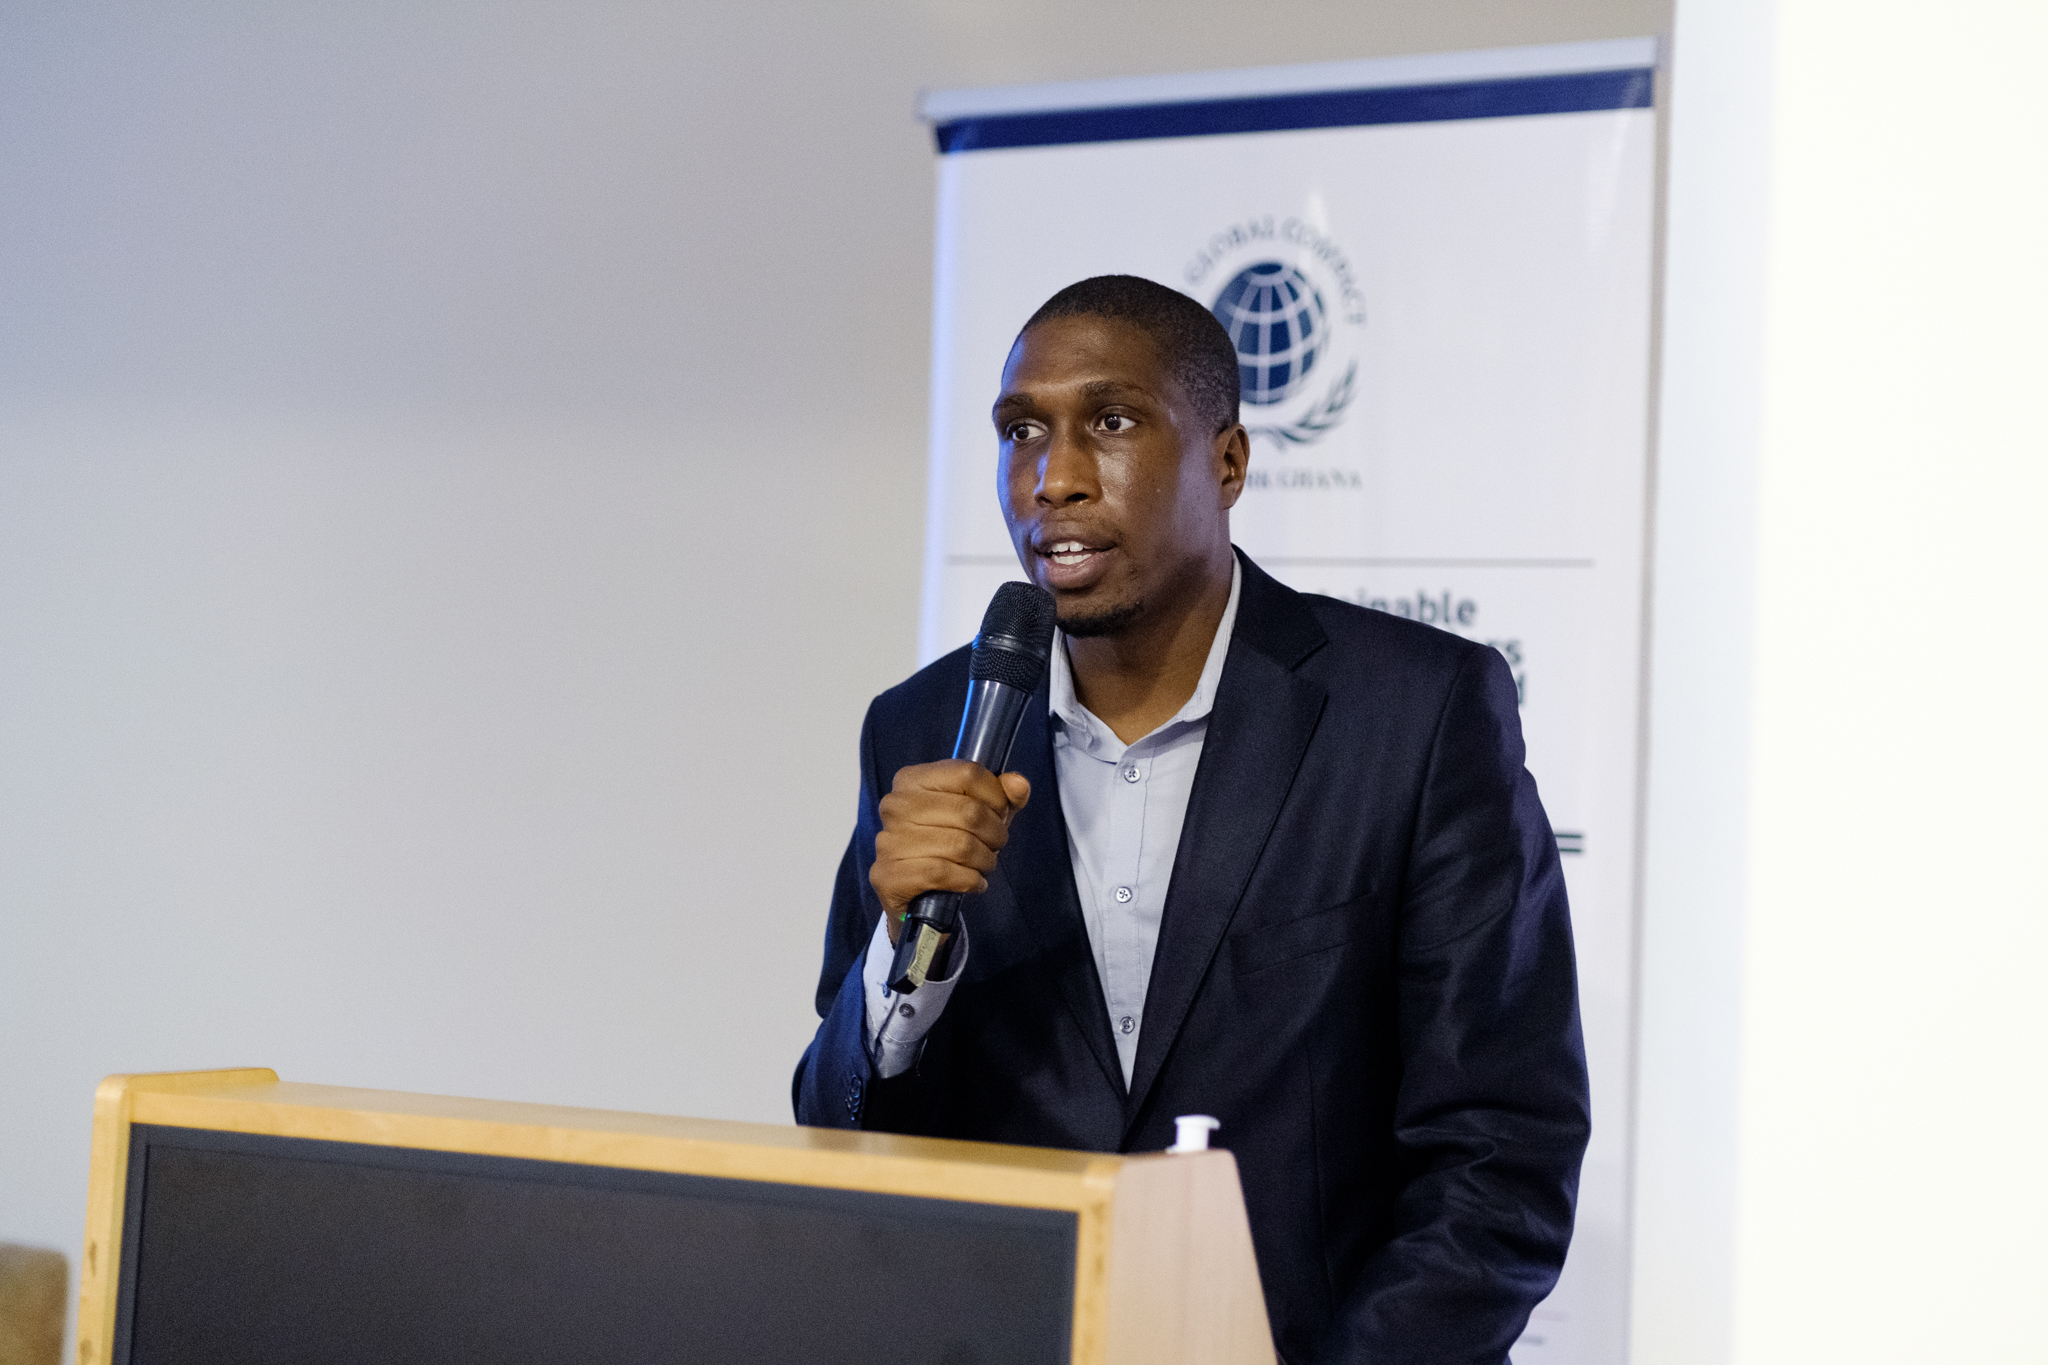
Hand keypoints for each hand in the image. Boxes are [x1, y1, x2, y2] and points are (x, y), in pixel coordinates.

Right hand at [872, 760, 1031, 945]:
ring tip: (984, 864)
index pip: (968, 773)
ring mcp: (889, 840)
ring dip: (985, 860)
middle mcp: (896, 805)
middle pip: (969, 811)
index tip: (999, 814)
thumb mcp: (977, 813)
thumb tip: (1019, 784)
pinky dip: (970, 880)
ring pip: (961, 845)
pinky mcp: (890, 874)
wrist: (912, 892)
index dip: (996, 796)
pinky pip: (945, 873)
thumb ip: (1001, 795)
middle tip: (995, 845)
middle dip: (995, 833)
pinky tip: (974, 882)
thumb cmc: (945, 843)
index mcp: (912, 779)